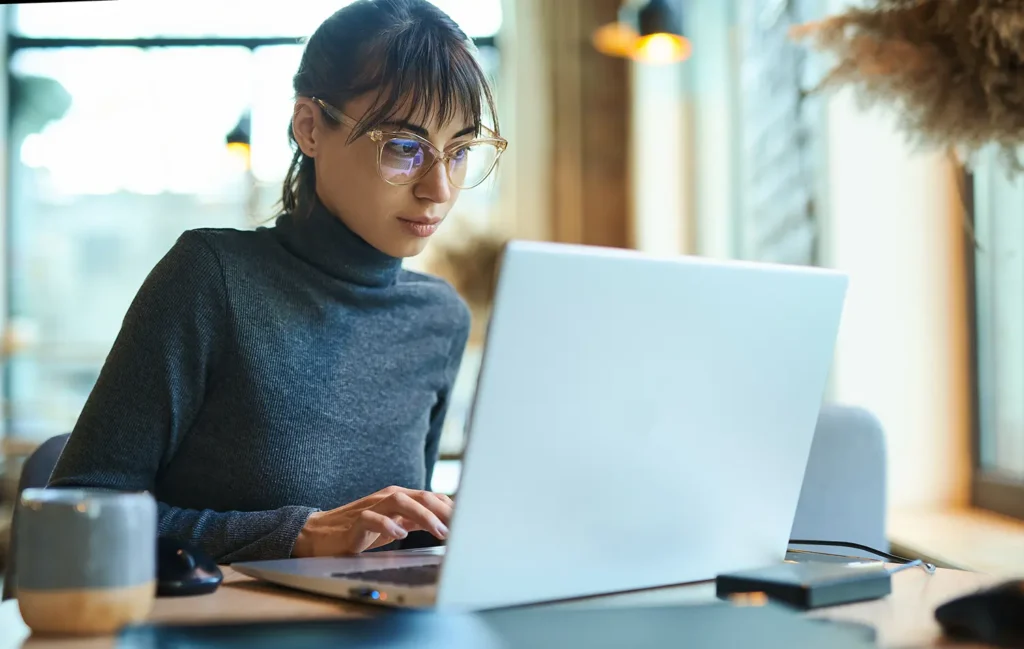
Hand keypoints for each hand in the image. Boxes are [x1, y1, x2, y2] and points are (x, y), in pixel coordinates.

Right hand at [291, 486, 453, 556]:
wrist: (319, 535)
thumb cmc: (360, 530)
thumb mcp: (394, 524)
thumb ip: (415, 519)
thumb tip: (445, 522)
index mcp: (399, 497)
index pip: (431, 497)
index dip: (451, 508)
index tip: (469, 522)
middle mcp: (387, 497)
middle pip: (420, 496)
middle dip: (443, 511)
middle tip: (460, 528)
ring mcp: (370, 507)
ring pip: (400, 501)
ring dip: (423, 516)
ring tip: (439, 532)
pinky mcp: (354, 522)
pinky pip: (371, 518)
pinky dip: (387, 525)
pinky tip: (400, 535)